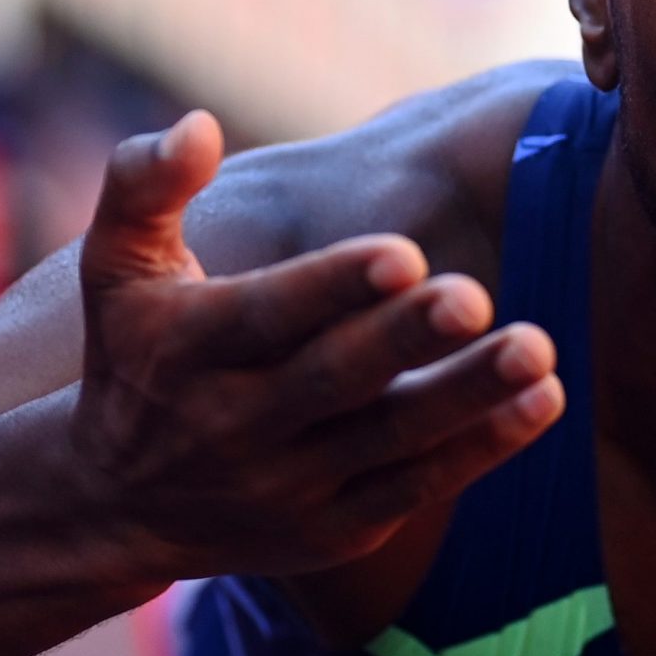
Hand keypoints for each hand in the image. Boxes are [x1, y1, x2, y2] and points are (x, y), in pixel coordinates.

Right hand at [67, 111, 563, 577]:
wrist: (114, 506)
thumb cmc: (136, 355)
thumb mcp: (114, 267)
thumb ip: (144, 185)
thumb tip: (198, 125)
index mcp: (184, 349)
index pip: (267, 314)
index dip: (333, 287)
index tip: (404, 253)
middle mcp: (232, 425)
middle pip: (334, 380)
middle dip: (407, 340)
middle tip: (476, 298)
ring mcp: (286, 486)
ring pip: (390, 439)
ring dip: (468, 396)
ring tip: (536, 350)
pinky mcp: (335, 530)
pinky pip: (416, 488)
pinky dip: (481, 450)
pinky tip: (541, 402)